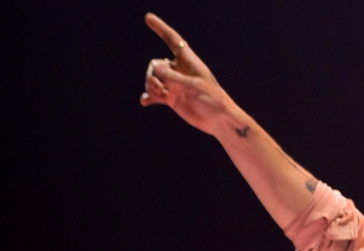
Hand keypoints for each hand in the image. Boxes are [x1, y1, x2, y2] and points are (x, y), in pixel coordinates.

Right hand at [140, 13, 236, 135]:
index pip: (172, 40)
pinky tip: (145, 102)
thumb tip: (156, 69)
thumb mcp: (194, 86)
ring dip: (151, 87)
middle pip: (156, 65)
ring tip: (161, 96)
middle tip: (160, 88)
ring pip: (153, 79)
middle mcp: (179, 71)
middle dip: (153, 75)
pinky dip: (149, 97)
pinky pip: (154, 95)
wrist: (218, 120)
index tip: (148, 18)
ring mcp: (174, 84)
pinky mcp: (172, 98)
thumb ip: (175, 78)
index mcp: (189, 62)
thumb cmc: (212, 100)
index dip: (161, 28)